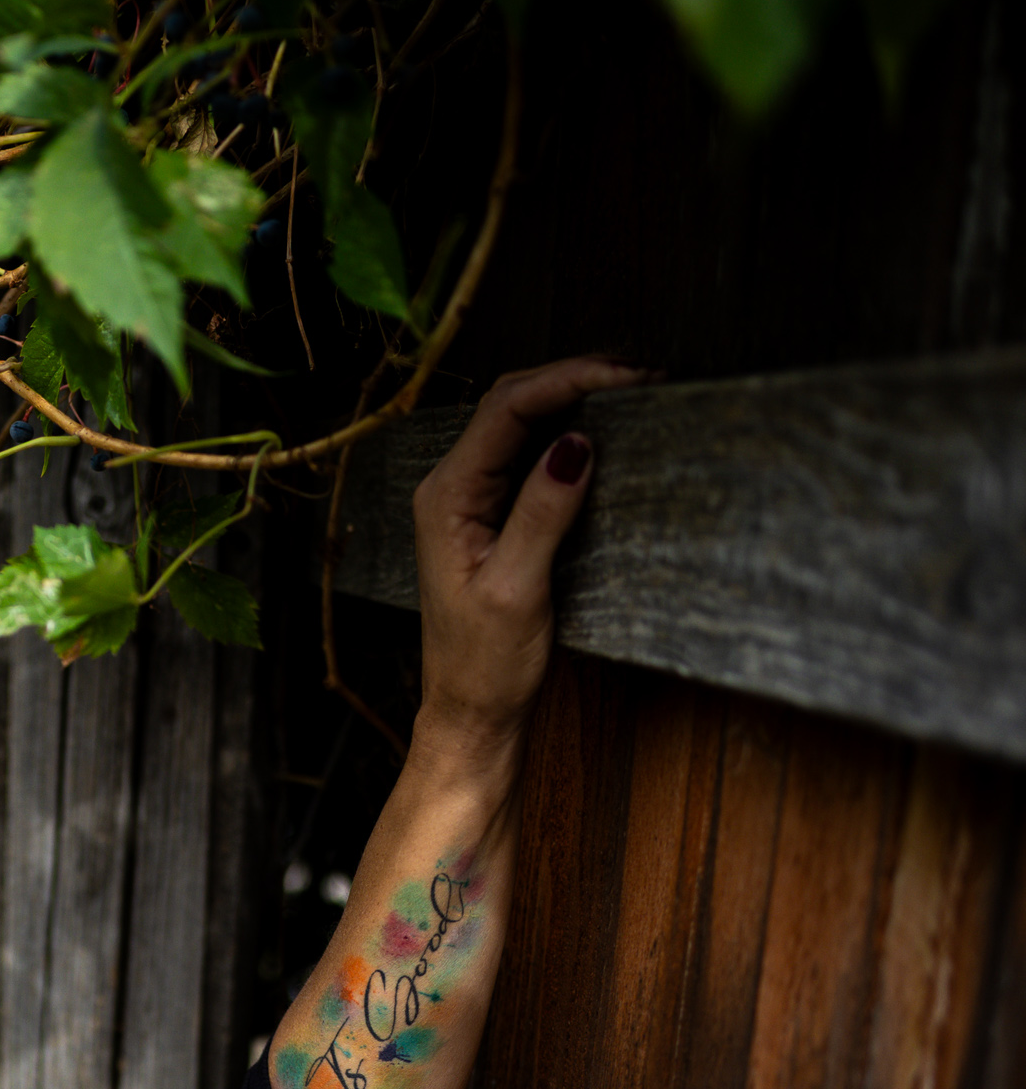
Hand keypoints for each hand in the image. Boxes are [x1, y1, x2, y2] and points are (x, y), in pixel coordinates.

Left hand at [409, 355, 654, 758]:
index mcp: (445, 498)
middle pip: (512, 404)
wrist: (473, 712)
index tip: (628, 376)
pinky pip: (530, 457)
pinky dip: (569, 434)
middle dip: (575, 378)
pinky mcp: (494, 517)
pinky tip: (607, 432)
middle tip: (643, 376)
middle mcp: (450, 489)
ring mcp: (471, 501)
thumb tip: (576, 444)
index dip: (568, 380)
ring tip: (635, 391)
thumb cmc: (485, 664)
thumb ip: (542, 513)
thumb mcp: (517, 589)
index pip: (505, 410)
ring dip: (574, 400)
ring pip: (522, 425)